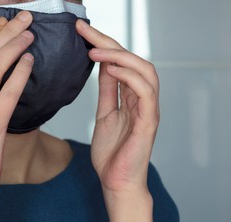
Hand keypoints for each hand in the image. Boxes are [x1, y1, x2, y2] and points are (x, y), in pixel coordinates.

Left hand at [77, 20, 159, 193]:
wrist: (116, 182)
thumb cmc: (112, 154)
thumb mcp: (105, 115)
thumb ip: (108, 91)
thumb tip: (102, 67)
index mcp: (132, 98)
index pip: (121, 63)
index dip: (103, 44)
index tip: (81, 31)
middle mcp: (142, 100)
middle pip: (133, 60)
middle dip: (108, 42)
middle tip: (84, 30)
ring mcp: (148, 110)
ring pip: (145, 71)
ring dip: (120, 56)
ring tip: (95, 50)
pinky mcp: (149, 123)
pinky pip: (146, 93)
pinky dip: (131, 77)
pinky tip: (112, 69)